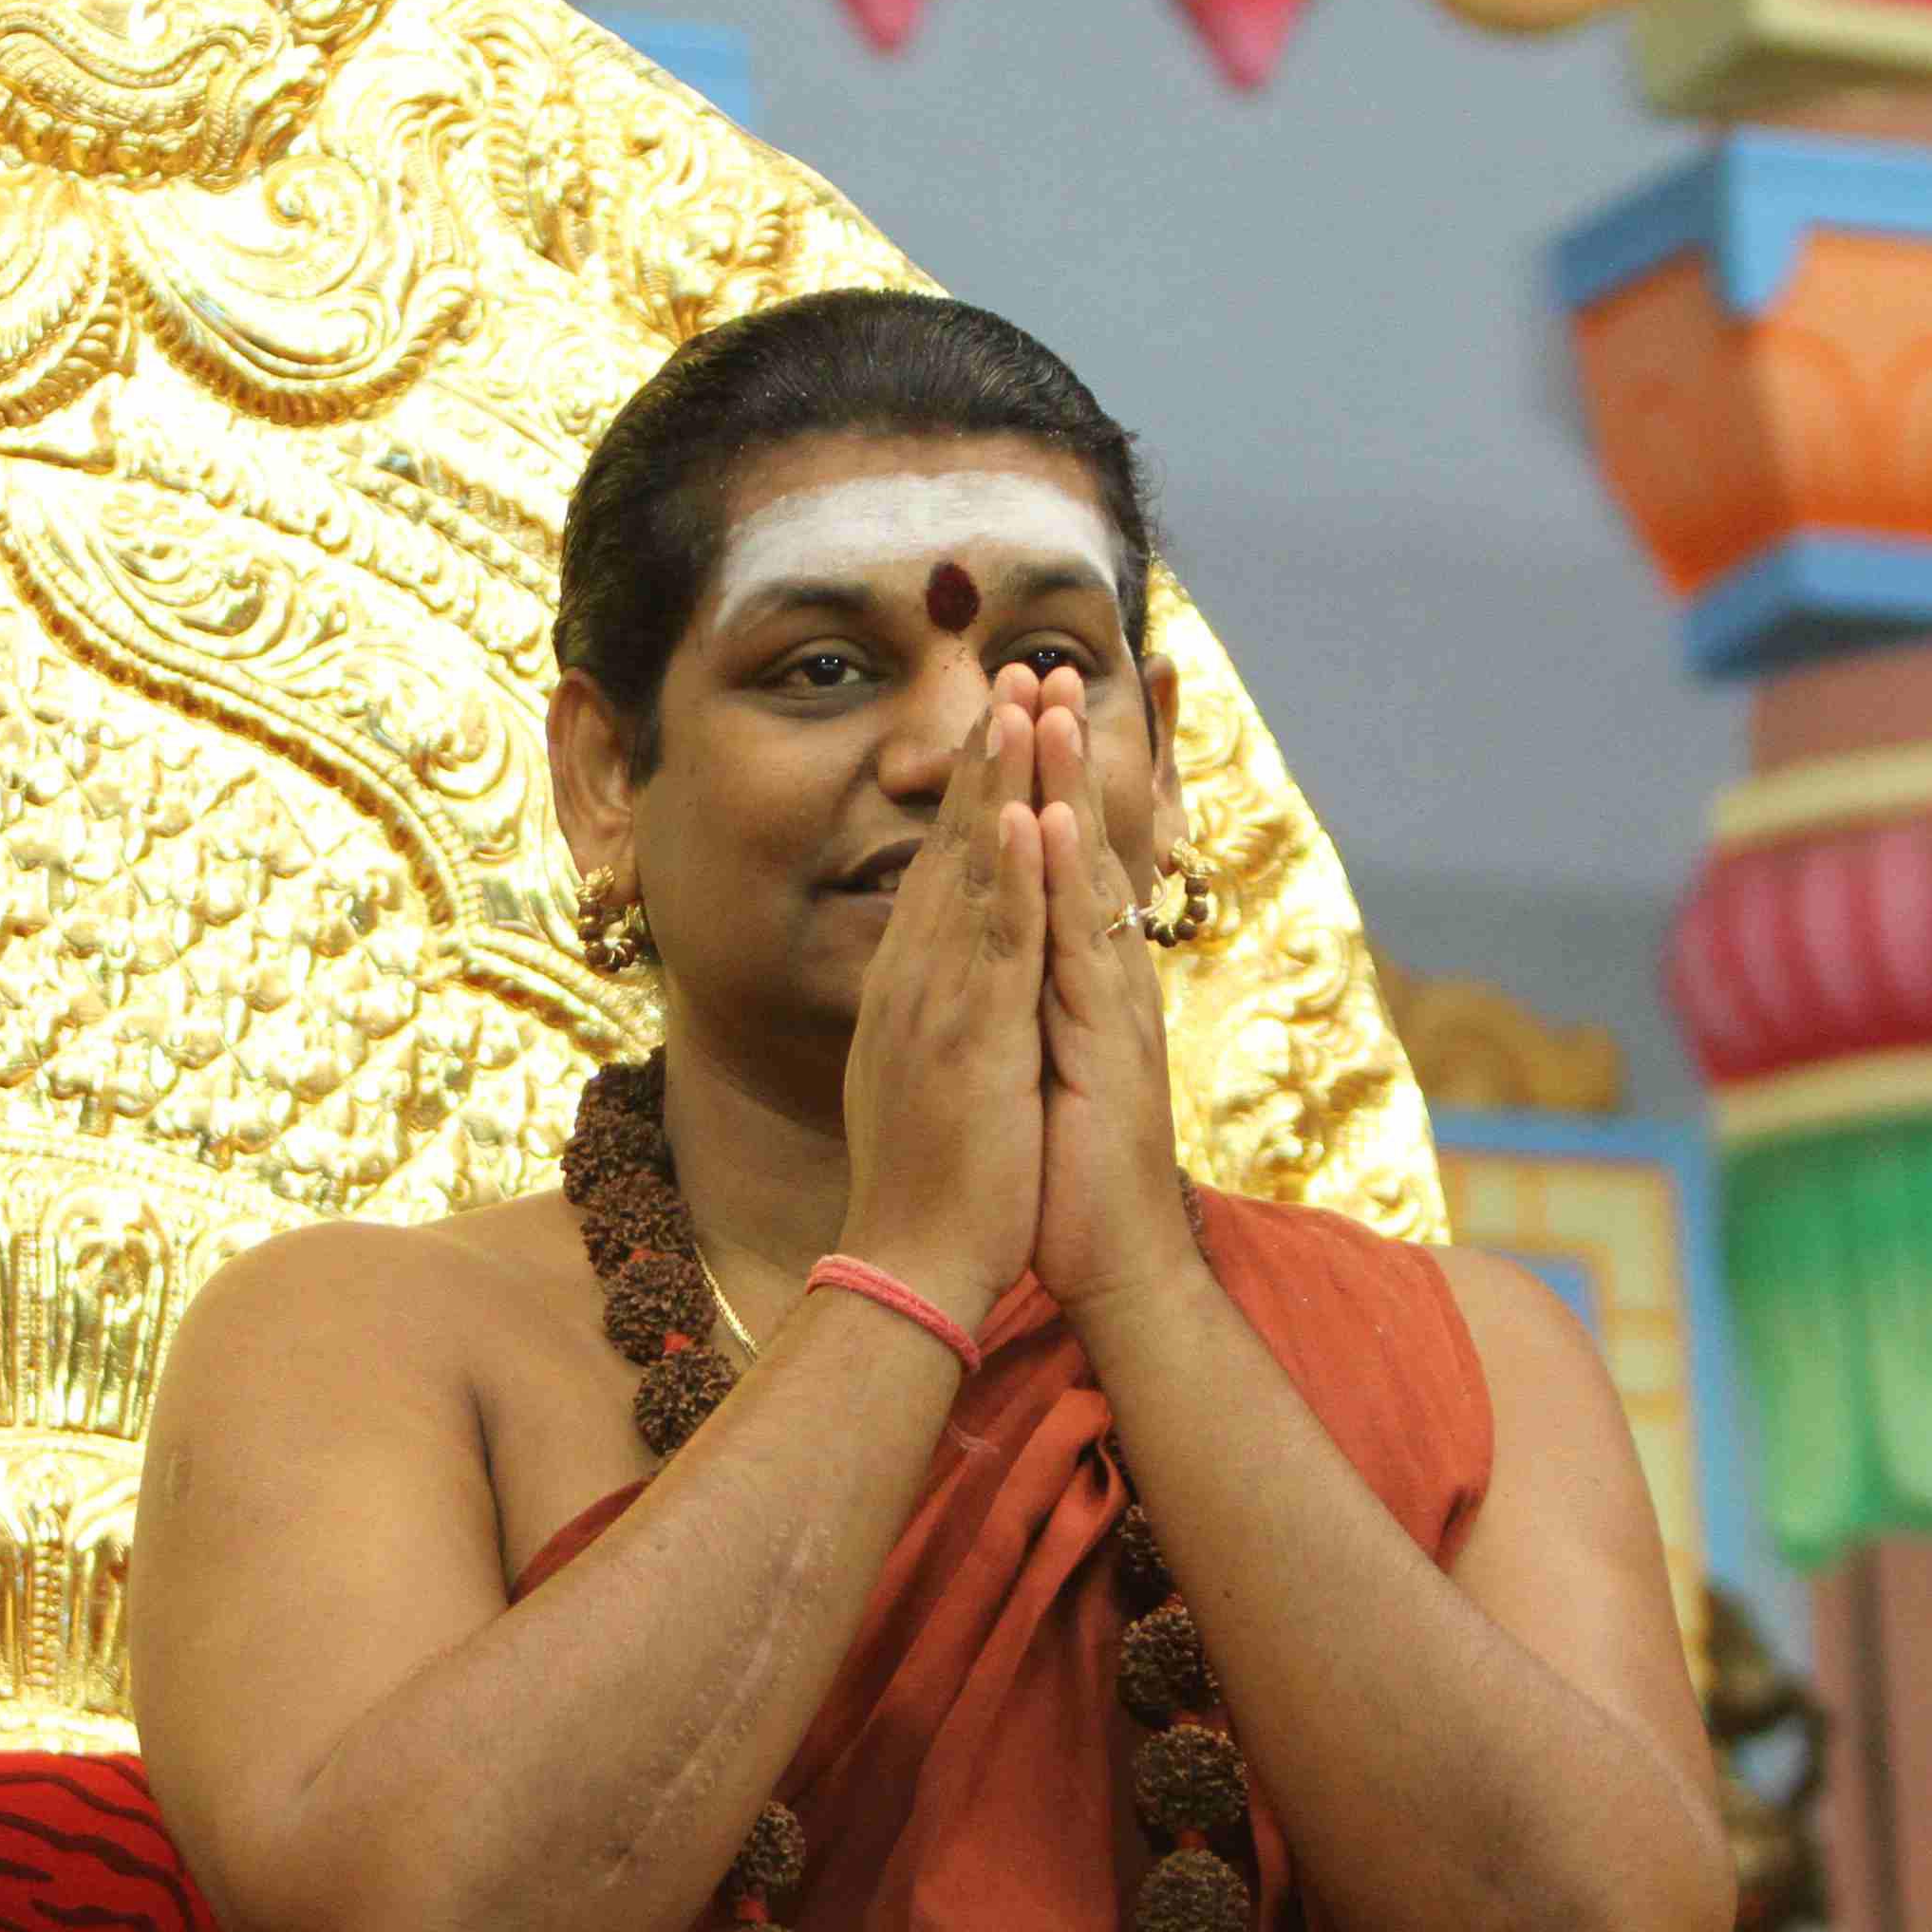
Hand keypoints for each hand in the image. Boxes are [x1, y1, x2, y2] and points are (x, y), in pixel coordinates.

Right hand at [833, 670, 1049, 1327]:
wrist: (912, 1263)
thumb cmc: (933, 1182)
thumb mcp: (930, 1073)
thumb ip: (938, 1011)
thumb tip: (946, 972)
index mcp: (912, 986)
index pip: (944, 863)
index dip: (973, 785)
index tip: (1000, 715)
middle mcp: (916, 977)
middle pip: (953, 842)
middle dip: (988, 752)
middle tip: (1014, 667)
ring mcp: (937, 1003)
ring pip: (969, 870)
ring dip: (997, 781)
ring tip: (1019, 701)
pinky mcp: (969, 1039)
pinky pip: (990, 941)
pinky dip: (1003, 873)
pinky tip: (1017, 814)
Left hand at [1028, 673, 1204, 1326]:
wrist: (1113, 1262)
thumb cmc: (1072, 1169)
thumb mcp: (1047, 1061)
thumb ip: (1041, 999)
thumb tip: (1017, 952)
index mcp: (1088, 978)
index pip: (1075, 857)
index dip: (1062, 780)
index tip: (1044, 702)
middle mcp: (1109, 975)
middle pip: (1093, 842)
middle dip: (1074, 752)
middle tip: (1054, 661)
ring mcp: (1113, 1005)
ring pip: (1091, 873)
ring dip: (1071, 785)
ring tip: (1055, 703)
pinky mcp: (1105, 1044)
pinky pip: (1079, 946)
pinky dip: (1064, 879)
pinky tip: (1049, 820)